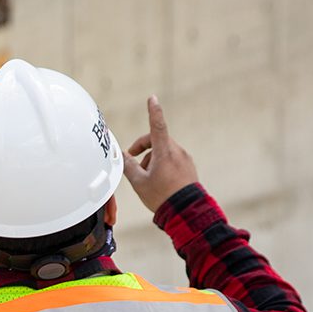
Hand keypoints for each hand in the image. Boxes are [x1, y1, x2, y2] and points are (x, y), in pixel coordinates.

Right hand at [122, 95, 198, 213]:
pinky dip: (162, 166)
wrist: (186, 212)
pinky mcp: (189, 168)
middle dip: (143, 150)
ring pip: (163, 152)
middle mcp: (177, 152)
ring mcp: (185, 159)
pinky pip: (172, 160)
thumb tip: (123, 156)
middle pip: (157, 141)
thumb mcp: (139, 182)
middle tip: (134, 164)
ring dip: (152, 160)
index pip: (157, 126)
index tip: (152, 99)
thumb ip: (129, 166)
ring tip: (147, 179)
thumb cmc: (162, 197)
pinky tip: (159, 183)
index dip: (153, 111)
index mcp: (164, 152)